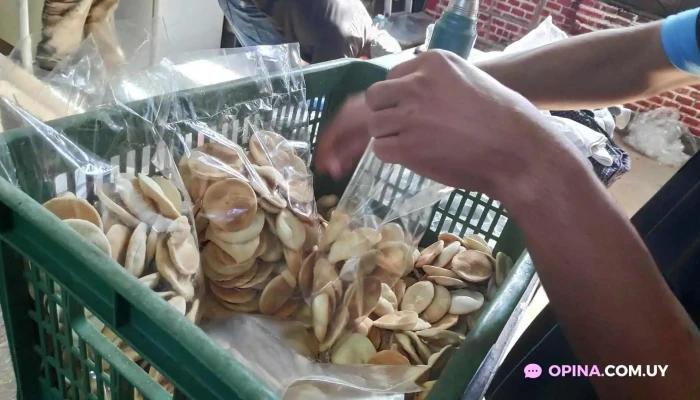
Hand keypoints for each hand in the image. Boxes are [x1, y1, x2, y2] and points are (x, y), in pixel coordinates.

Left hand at [316, 50, 581, 200]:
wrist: (518, 150)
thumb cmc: (503, 118)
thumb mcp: (469, 79)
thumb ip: (436, 82)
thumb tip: (407, 94)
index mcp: (434, 62)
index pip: (393, 76)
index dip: (400, 97)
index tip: (415, 110)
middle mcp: (418, 84)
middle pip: (376, 97)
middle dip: (386, 113)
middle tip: (406, 128)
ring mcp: (411, 115)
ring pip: (376, 124)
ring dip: (390, 136)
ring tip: (416, 144)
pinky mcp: (408, 146)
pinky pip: (380, 149)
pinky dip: (392, 155)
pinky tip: (414, 157)